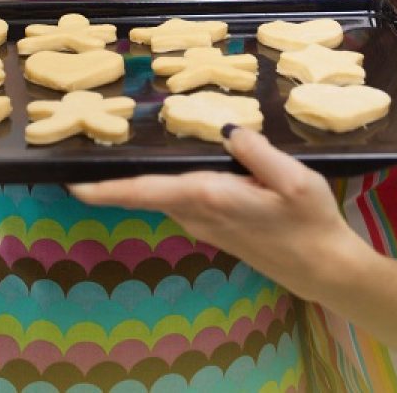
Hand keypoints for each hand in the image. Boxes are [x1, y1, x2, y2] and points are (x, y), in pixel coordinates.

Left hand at [69, 127, 367, 300]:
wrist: (325, 268)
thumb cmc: (311, 223)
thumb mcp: (294, 179)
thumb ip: (257, 151)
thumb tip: (226, 128)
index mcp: (211, 197)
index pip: (146, 191)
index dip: (107, 188)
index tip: (71, 184)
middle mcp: (199, 215)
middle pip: (147, 193)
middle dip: (117, 178)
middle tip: (93, 146)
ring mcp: (206, 226)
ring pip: (164, 197)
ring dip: (140, 181)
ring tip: (123, 150)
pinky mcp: (217, 230)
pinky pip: (181, 201)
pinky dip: (167, 186)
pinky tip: (174, 167)